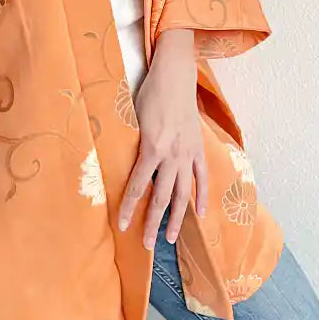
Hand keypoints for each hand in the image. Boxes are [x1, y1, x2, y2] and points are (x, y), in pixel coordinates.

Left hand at [118, 29, 207, 248]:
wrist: (174, 75)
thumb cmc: (148, 92)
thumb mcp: (131, 117)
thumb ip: (129, 143)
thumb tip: (117, 163)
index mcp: (152, 148)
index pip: (138, 186)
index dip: (129, 208)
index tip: (122, 227)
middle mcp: (172, 155)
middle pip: (162, 198)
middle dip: (151, 222)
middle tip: (145, 244)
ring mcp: (188, 153)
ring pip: (183, 194)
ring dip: (177, 219)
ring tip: (169, 239)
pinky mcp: (198, 148)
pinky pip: (202, 178)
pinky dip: (202, 197)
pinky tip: (199, 214)